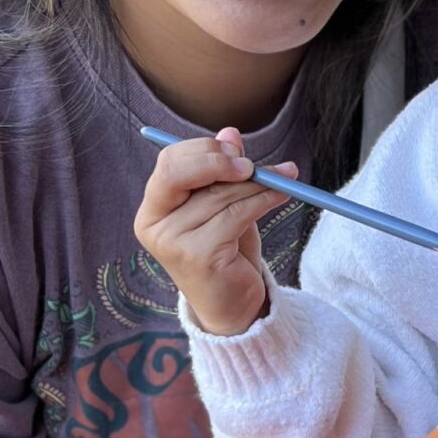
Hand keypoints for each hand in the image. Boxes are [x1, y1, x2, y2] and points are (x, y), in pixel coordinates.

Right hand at [135, 129, 297, 337]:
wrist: (233, 305)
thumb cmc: (227, 250)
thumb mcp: (224, 204)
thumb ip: (222, 171)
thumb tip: (230, 131)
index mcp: (153, 208)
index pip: (170, 163)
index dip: (204, 150)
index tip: (237, 150)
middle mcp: (154, 224)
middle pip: (180, 172)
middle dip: (219, 161)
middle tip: (252, 164)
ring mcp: (172, 242)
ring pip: (219, 194)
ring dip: (256, 184)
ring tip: (283, 180)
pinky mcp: (198, 256)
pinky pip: (236, 214)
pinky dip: (263, 200)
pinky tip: (281, 194)